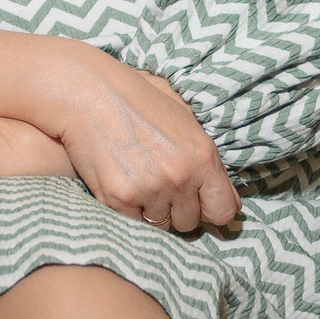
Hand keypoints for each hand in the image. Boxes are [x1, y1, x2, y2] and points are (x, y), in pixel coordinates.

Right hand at [49, 52, 240, 231]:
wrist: (89, 94)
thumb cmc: (139, 101)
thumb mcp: (186, 121)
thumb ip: (210, 163)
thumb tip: (230, 201)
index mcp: (203, 157)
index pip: (224, 212)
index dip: (212, 210)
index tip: (200, 204)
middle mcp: (179, 177)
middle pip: (189, 222)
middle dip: (178, 209)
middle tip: (160, 184)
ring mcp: (148, 190)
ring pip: (160, 224)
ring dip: (152, 210)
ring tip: (139, 179)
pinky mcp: (118, 198)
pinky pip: (133, 222)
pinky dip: (128, 209)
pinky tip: (122, 182)